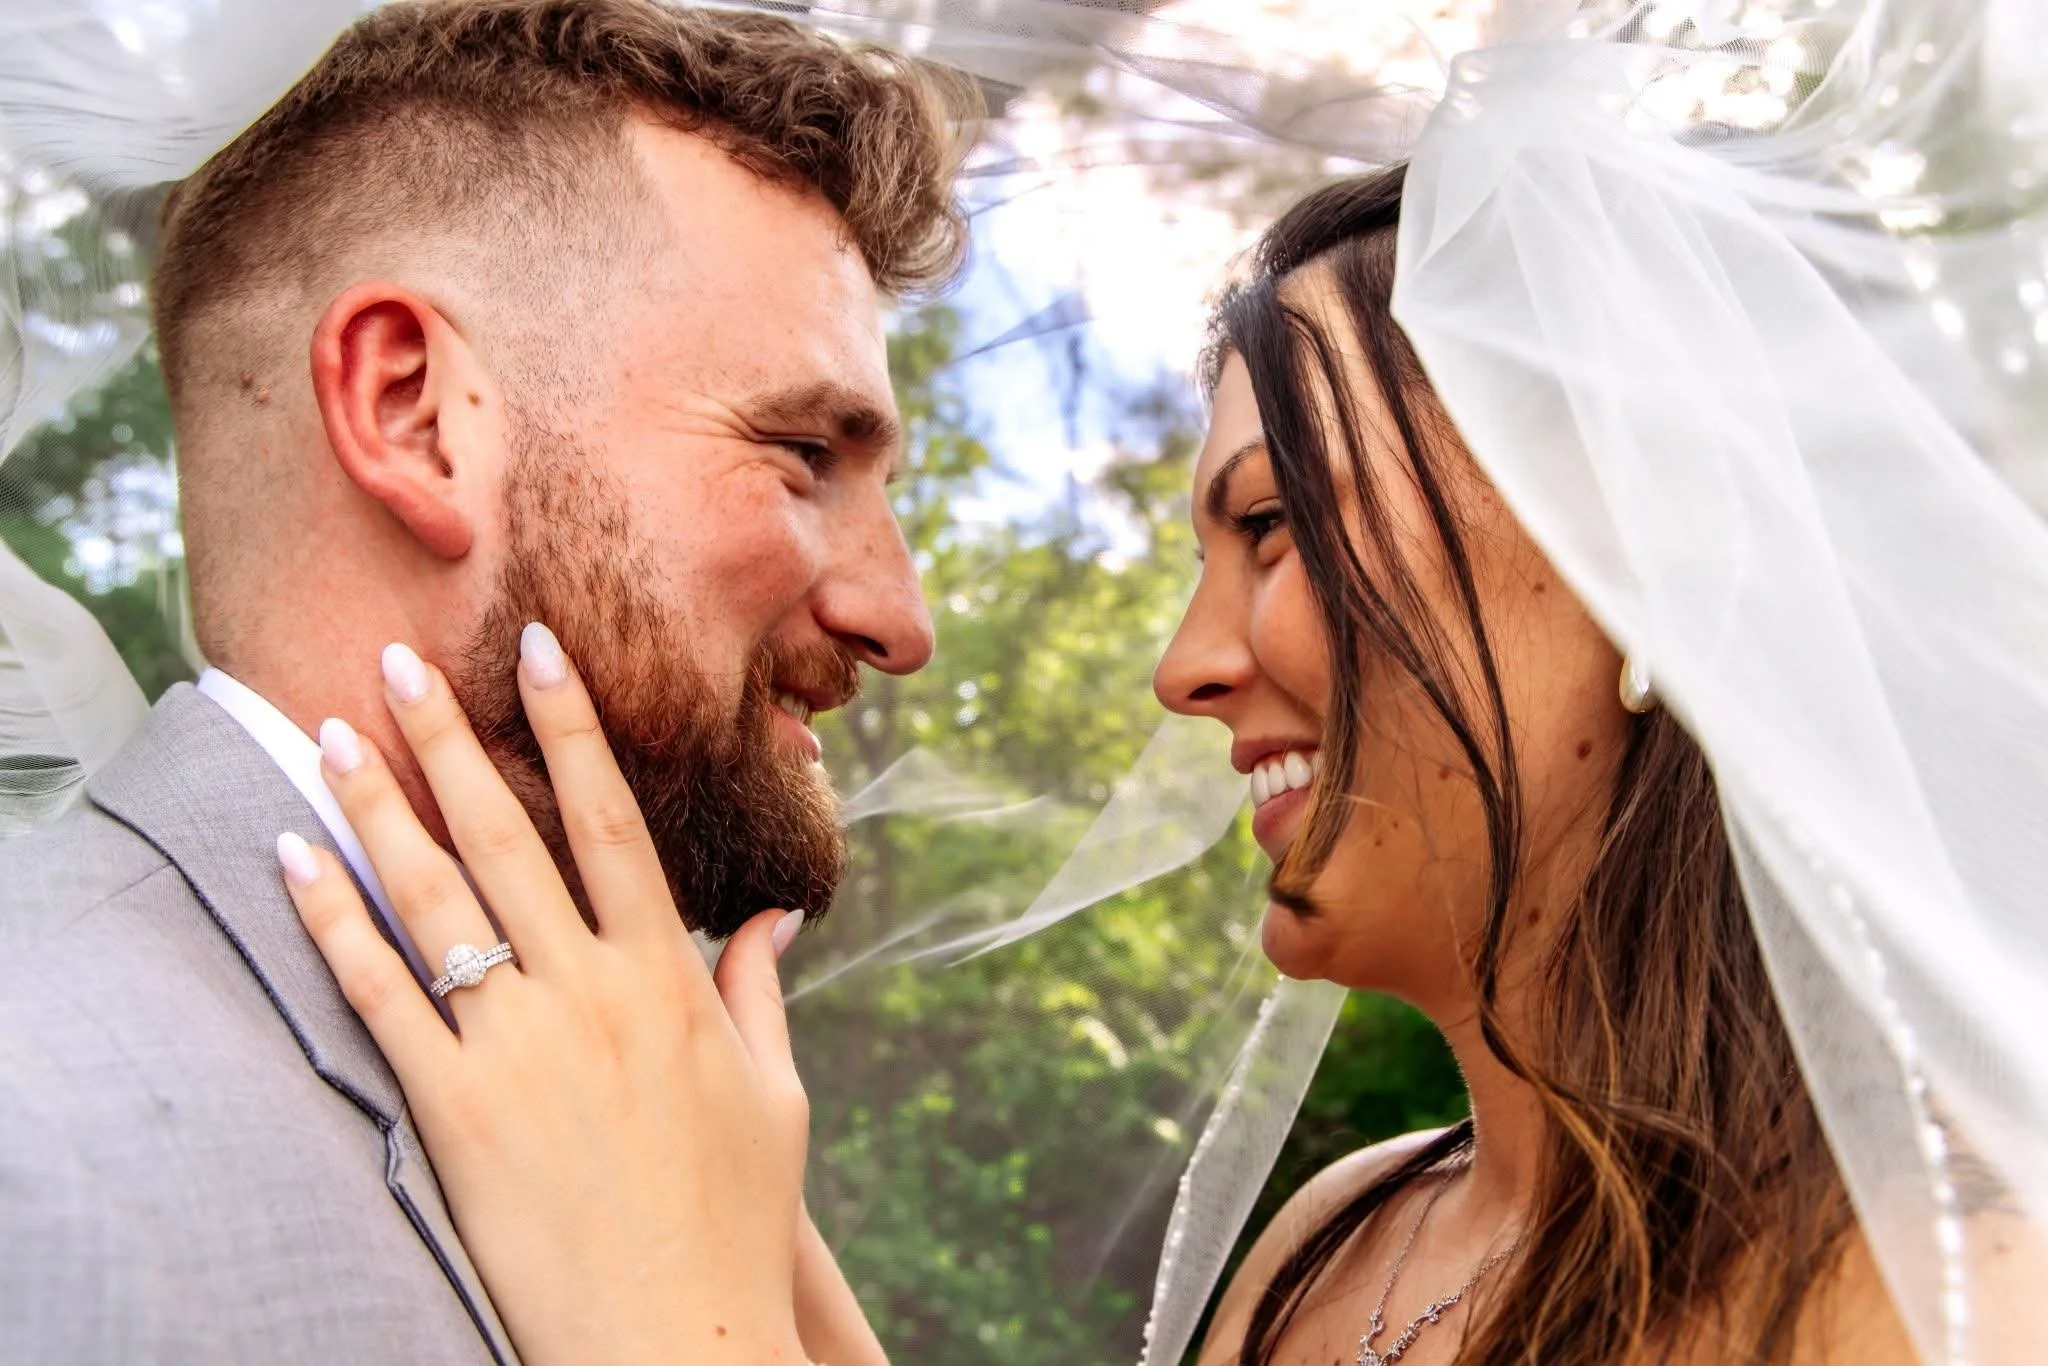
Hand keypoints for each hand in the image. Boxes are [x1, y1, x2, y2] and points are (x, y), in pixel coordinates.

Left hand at [276, 625, 810, 1365]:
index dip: (574, 728)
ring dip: (378, 808)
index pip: (616, 821)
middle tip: (398, 659)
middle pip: (508, 838)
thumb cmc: (732, 1221)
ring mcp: (519, 1048)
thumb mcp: (775, 1096)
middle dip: (451, 738)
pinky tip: (290, 861)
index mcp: (671, 979)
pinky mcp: (455, 1112)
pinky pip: (381, 997)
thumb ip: (760, 994)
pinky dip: (330, 922)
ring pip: (436, 900)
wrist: (676, 1340)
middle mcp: (591, 993)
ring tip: (334, 733)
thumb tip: (774, 918)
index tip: (541, 649)